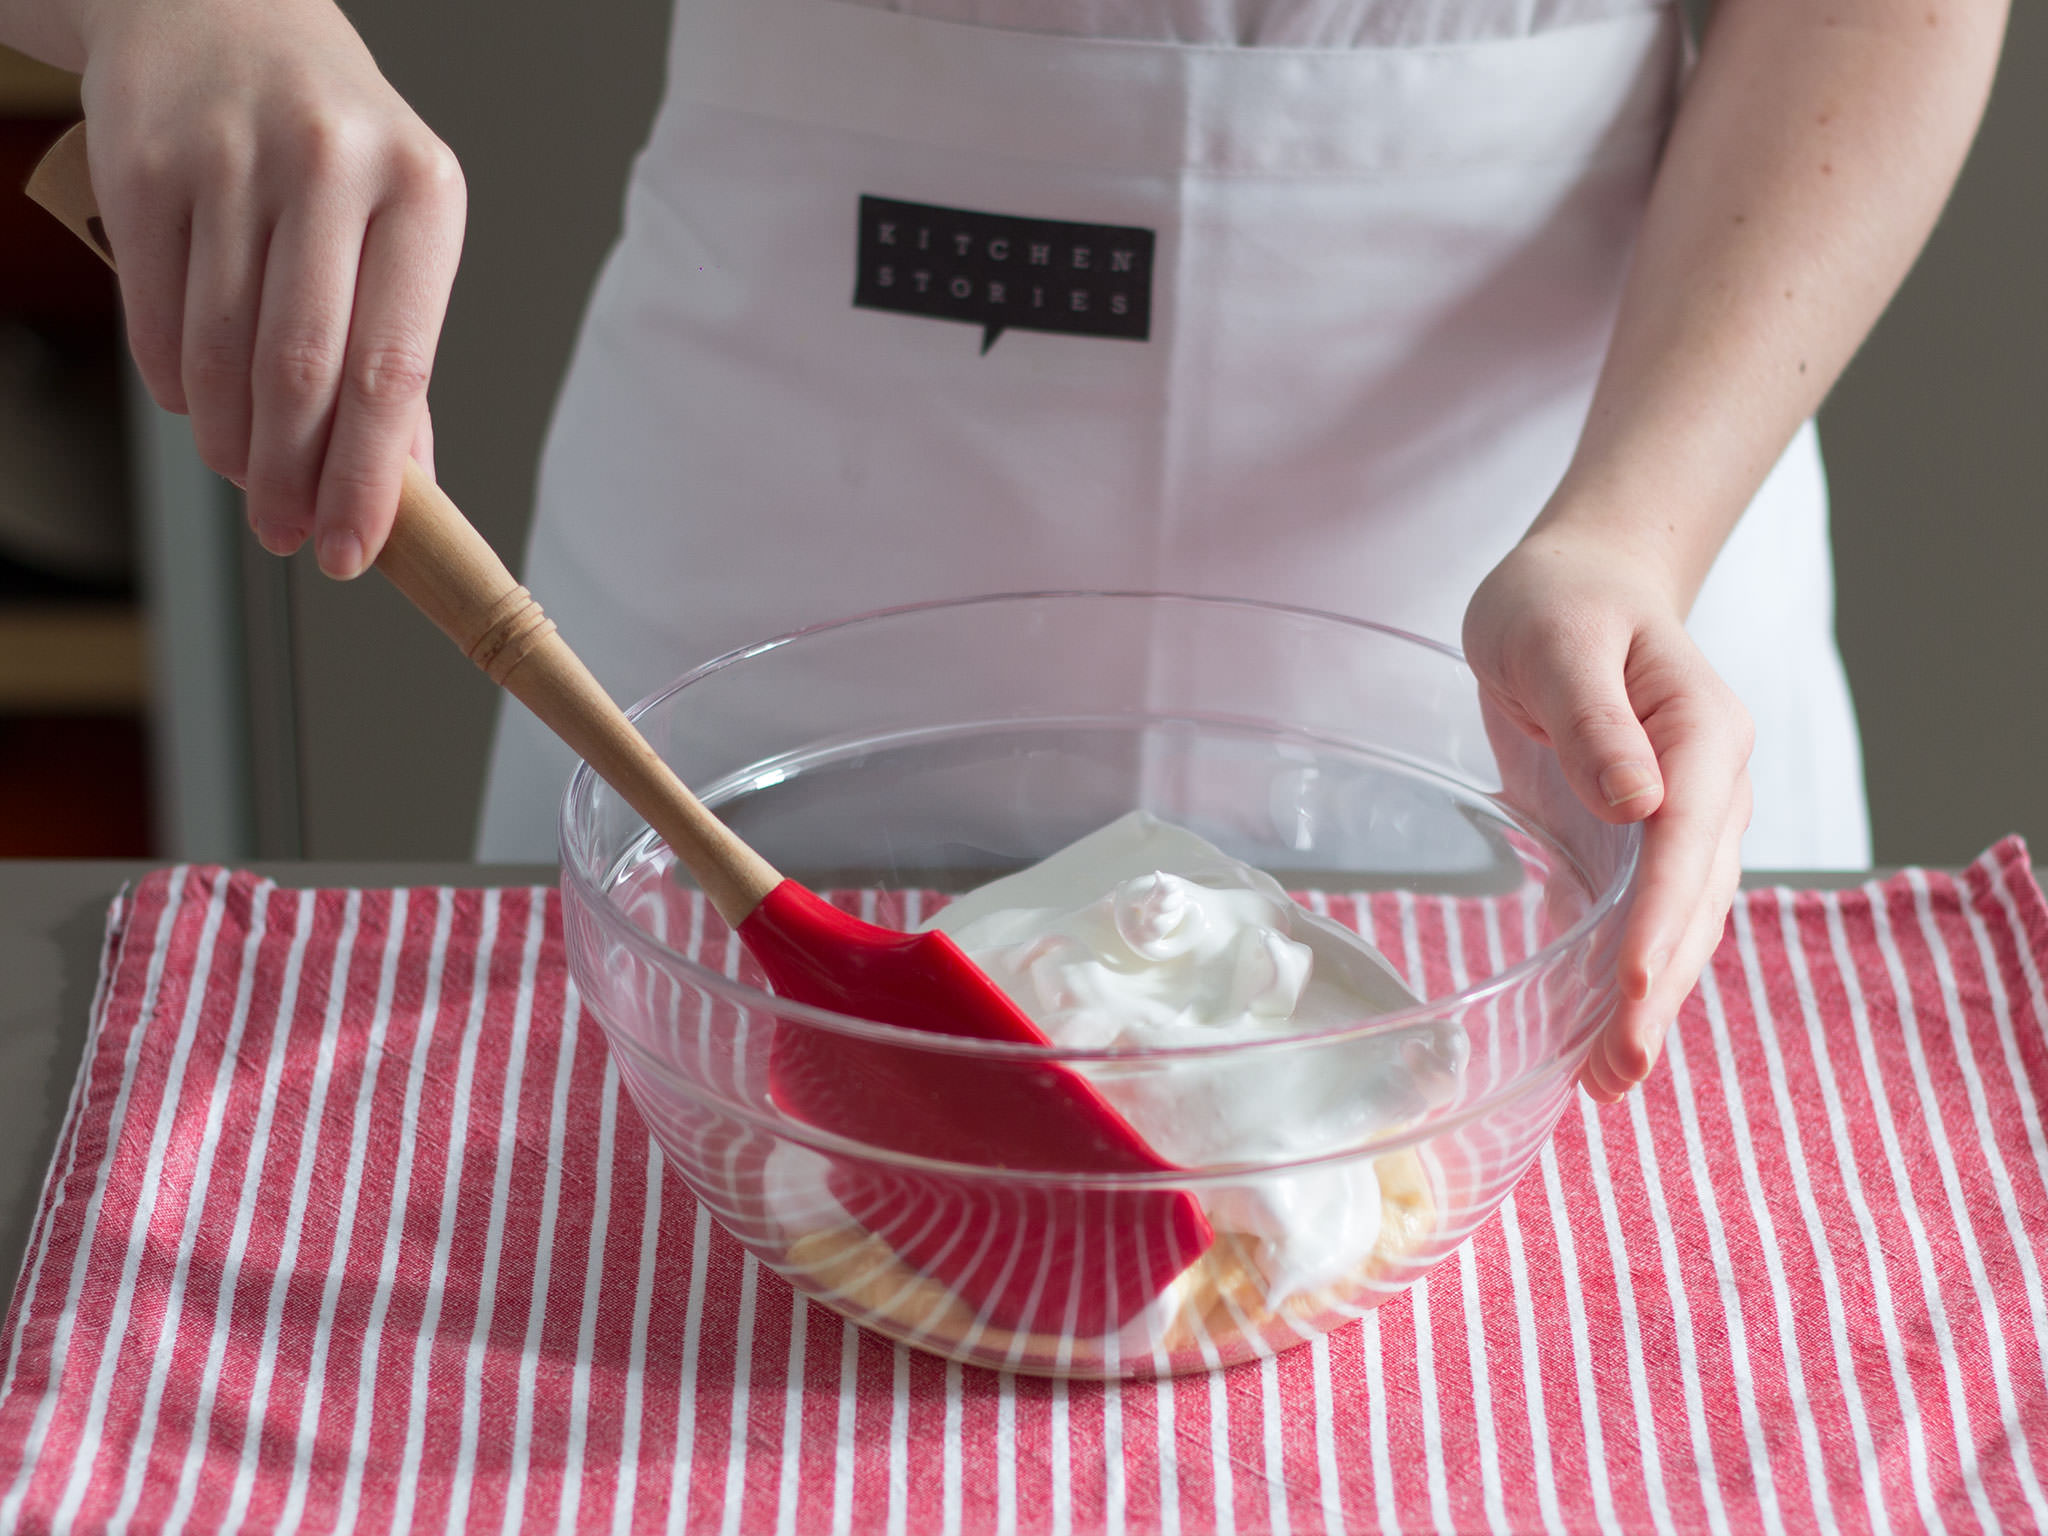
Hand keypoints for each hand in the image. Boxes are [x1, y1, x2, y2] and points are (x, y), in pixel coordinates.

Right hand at [77, 0, 463, 575]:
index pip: (394, 368)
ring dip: (230, 443)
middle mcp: (330, 167)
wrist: (218, 8)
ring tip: (246, 478)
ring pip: (223, 353)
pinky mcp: (144, 165)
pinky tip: (197, 408)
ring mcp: (230, 160)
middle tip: (290, 532)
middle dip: (293, 477)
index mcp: (422, 190)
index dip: (371, 477)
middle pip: (303, 372)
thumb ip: (402, 354)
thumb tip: (406, 487)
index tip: (357, 548)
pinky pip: (157, 316)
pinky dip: (177, 387)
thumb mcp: (399, 225)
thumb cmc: (330, 139)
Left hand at [1463, 526, 1752, 1102]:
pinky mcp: (1641, 845)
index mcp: (1703, 736)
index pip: (1688, 840)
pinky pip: (1642, 922)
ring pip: (1677, 927)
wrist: (1579, 588)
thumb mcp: (1562, 643)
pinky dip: (1625, 983)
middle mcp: (1711, 789)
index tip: (1631, 983)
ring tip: (1607, 1081)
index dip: (1660, 917)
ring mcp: (1684, 824)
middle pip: (1692, 904)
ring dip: (1646, 1004)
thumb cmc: (1563, 605)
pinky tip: (1595, 1042)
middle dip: (1656, 990)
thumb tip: (1638, 802)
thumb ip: (1596, 721)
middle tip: (1617, 1070)